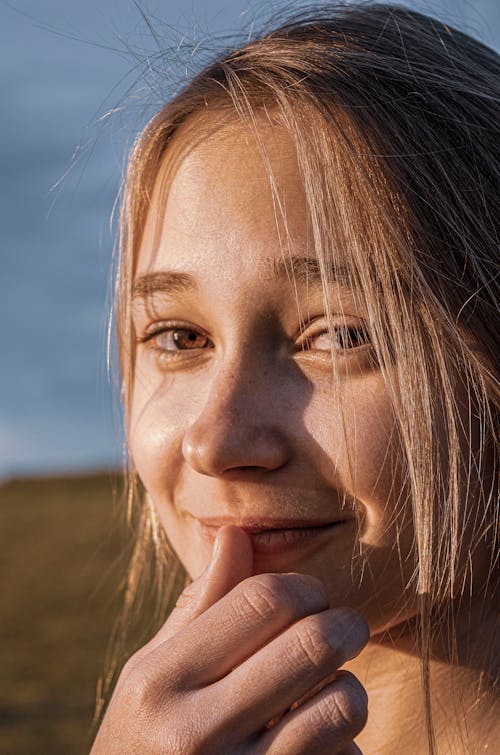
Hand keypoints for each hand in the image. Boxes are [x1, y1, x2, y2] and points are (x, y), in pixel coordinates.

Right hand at [91, 526, 368, 753]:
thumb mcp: (151, 673)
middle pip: (311, 642)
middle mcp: (194, 734)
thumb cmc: (145, 739)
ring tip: (330, 689)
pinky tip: (316, 744)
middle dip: (345, 624)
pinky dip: (343, 745)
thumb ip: (198, 607)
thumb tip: (236, 533)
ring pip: (342, 703)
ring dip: (348, 689)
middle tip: (346, 627)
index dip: (304, 587)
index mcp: (160, 680)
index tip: (312, 596)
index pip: (262, 600)